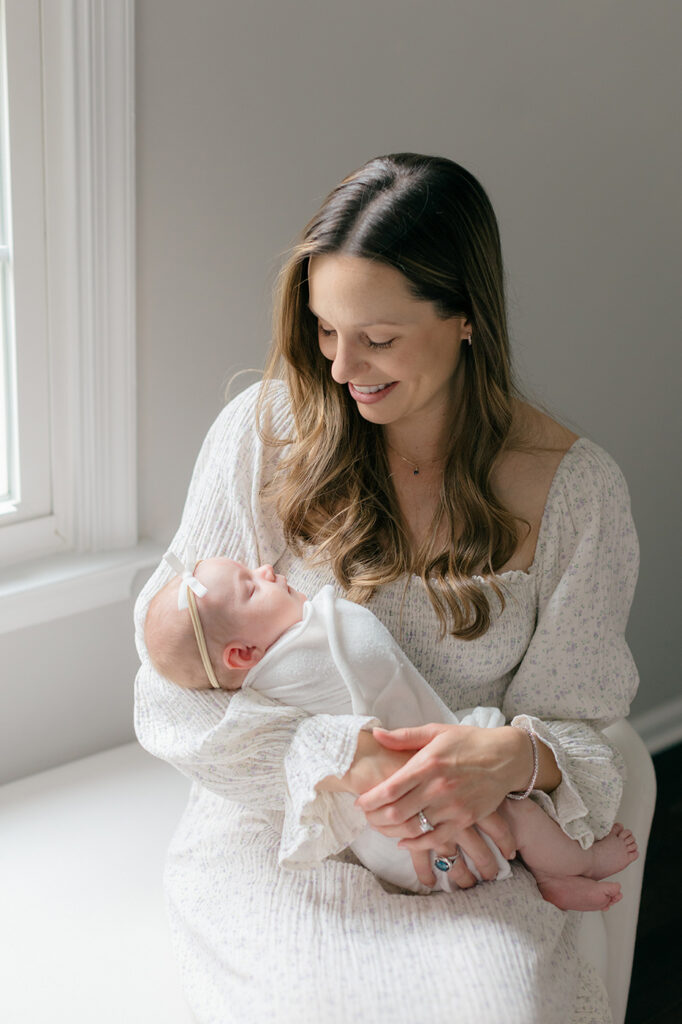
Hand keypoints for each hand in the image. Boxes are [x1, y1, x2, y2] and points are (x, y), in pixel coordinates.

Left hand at [354, 723, 524, 883]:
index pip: (390, 788)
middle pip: (397, 812)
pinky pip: (436, 839)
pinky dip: (417, 844)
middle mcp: (438, 787)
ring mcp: (452, 806)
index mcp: (428, 763)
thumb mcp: (435, 732)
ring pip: (414, 828)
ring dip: (393, 831)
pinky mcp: (465, 819)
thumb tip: (376, 734)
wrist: (505, 757)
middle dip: (375, 818)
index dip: (370, 799)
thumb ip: (404, 737)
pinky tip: (405, 842)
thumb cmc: (468, 742)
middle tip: (366, 817)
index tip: (359, 802)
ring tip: (382, 827)